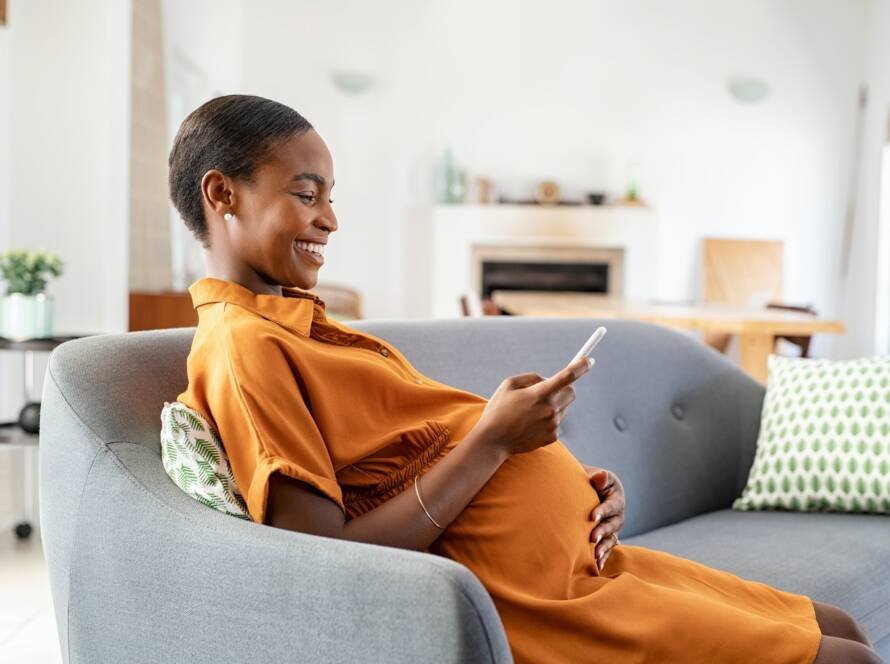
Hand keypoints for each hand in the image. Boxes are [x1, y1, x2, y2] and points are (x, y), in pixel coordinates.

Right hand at [476, 356, 592, 456]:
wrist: (493, 441)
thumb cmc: (498, 410)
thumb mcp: (509, 385)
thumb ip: (532, 378)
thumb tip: (549, 380)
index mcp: (539, 394)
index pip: (567, 377)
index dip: (580, 366)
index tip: (589, 360)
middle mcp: (550, 409)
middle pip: (571, 392)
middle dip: (564, 387)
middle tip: (549, 389)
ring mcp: (553, 424)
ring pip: (563, 407)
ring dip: (553, 404)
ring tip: (530, 411)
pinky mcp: (552, 436)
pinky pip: (556, 422)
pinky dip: (548, 419)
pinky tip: (531, 424)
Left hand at [584, 466, 625, 570]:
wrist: (587, 489)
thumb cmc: (589, 480)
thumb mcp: (594, 476)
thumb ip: (598, 477)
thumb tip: (601, 475)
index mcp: (616, 497)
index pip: (611, 505)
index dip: (602, 511)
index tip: (592, 517)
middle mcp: (618, 514)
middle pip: (612, 524)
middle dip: (602, 532)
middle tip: (592, 538)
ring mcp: (614, 527)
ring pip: (611, 538)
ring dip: (604, 547)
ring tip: (595, 555)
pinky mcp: (609, 537)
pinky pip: (608, 548)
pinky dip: (604, 557)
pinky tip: (598, 566)